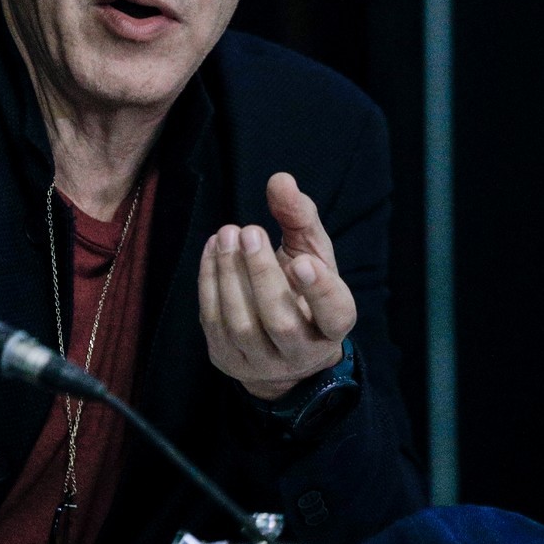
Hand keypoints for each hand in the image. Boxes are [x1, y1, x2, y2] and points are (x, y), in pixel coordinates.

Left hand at [198, 172, 356, 400]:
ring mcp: (263, 363)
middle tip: (249, 232)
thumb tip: (280, 181)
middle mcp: (301, 352)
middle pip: (280, 321)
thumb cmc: (301, 288)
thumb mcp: (312, 251)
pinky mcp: (229, 361)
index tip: (302, 262)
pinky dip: (210, 283)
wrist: (277, 344)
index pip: (334, 314)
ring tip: (225, 235)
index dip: (320, 291)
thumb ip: (300, 217)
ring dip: (230, 276)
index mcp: (333, 326)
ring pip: (243, 326)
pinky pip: (214, 324)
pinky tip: (212, 250)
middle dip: (261, 274)